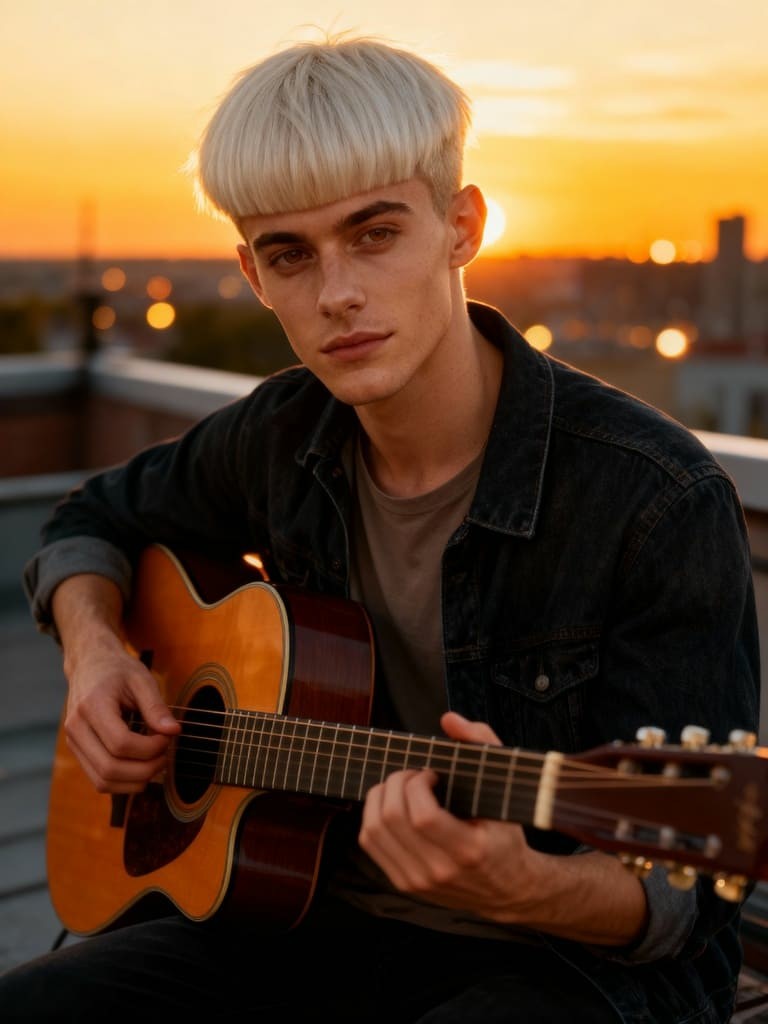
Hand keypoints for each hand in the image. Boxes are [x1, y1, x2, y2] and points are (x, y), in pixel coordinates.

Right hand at [63, 638, 179, 794]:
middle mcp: (76, 728)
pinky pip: (98, 780)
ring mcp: (73, 742)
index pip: (120, 743)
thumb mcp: (141, 679)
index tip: (167, 737)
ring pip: (102, 781)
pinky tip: (141, 767)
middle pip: (110, 768)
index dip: (150, 748)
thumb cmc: (117, 670)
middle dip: (145, 769)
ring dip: (135, 781)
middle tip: (165, 755)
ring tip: (155, 763)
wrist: (90, 665)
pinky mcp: (78, 751)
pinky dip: (123, 782)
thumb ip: (156, 706)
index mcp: (92, 706)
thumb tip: (174, 731)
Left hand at [358, 711, 541, 922]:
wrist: (509, 889)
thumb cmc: (506, 834)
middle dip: (396, 782)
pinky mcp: (404, 884)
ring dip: (381, 796)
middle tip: (414, 776)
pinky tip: (395, 805)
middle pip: (391, 819)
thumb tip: (449, 719)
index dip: (418, 784)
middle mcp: (439, 871)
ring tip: (402, 788)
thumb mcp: (505, 787)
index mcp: (469, 851)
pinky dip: (373, 815)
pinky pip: (370, 843)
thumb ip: (482, 743)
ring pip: (373, 831)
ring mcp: (418, 881)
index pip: (423, 816)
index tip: (431, 774)